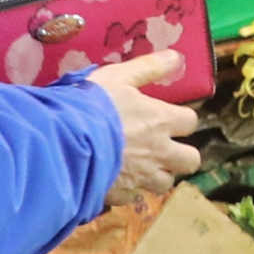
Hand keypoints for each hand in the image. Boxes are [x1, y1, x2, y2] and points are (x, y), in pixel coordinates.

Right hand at [89, 52, 201, 204]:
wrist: (63, 144)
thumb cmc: (91, 105)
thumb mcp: (118, 77)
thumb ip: (149, 67)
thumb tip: (177, 57)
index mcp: (161, 121)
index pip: (190, 122)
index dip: (181, 119)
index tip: (169, 117)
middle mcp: (159, 152)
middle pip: (191, 161)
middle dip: (181, 155)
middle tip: (164, 148)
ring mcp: (142, 177)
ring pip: (165, 183)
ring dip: (157, 175)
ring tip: (140, 166)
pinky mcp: (122, 195)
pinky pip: (134, 197)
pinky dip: (128, 189)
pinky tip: (115, 179)